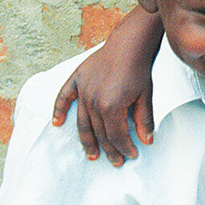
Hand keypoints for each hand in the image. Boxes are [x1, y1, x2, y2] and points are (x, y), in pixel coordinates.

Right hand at [51, 6, 161, 166]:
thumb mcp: (146, 96)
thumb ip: (145, 120)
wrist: (128, 43)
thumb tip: (147, 141)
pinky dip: (59, 110)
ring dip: (88, 140)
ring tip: (92, 154)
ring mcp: (83, 91)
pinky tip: (57, 123)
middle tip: (116, 161)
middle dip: (109, 149)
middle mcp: (93, 101)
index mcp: (111, 107)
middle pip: (100, 133)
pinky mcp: (77, 79)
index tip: (131, 155)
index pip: (117, 135)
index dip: (125, 148)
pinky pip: (64, 97)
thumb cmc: (139, 69)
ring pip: (83, 122)